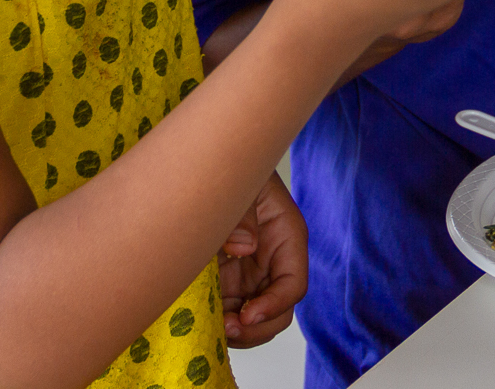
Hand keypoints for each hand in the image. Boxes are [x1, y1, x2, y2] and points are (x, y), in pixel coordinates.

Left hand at [216, 172, 305, 347]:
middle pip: (278, 311)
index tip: (247, 316)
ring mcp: (250, 273)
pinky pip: (229, 309)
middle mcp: (271, 262)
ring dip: (236, 331)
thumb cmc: (233, 168)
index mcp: (286, 238)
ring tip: (211, 328)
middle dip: (256, 328)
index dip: (274, 305)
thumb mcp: (242, 185)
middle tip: (226, 328)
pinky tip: (201, 321)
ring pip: (254, 318)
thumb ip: (244, 215)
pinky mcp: (228, 279)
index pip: (293, 284)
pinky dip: (218, 321)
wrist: (209, 164)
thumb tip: (244, 247)